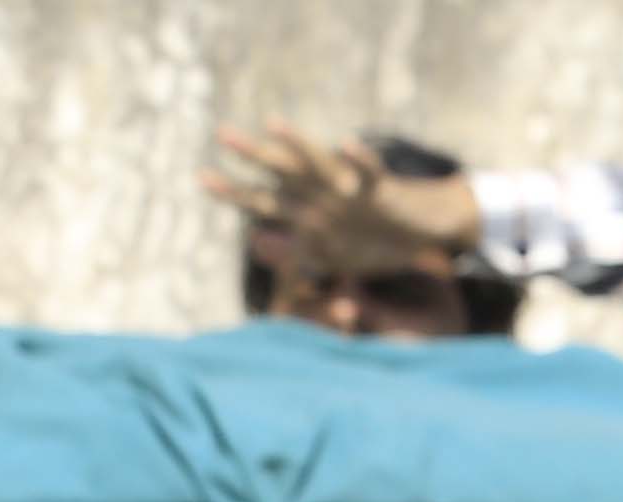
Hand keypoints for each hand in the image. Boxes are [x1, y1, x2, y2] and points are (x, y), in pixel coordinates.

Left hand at [204, 124, 476, 329]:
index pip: (263, 200)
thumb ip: (293, 252)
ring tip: (273, 125)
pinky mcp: (380, 190)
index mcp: (308, 210)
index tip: (202, 178)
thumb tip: (253, 240)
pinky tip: (346, 144)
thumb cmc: (371, 241)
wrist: (420, 231)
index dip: (234, 192)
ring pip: (318, 164)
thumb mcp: (330, 254)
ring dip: (297, 144)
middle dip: (254, 156)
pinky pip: (368, 170)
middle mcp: (322, 192)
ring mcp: (349, 189)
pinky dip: (359, 158)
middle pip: (281, 172)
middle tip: (223, 135)